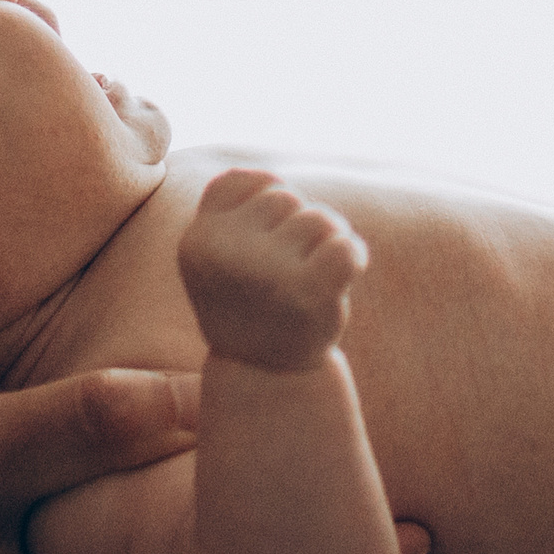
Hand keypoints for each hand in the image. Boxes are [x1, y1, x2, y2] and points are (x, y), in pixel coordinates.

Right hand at [182, 169, 367, 370]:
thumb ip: (233, 208)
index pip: (246, 180)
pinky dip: (354, 257)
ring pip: (319, 219)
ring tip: (313, 277)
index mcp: (198, 240)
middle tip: (294, 267)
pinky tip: (341, 280)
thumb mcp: (221, 252)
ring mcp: (265, 272)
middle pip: (287, 198)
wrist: (266, 372)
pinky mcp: (306, 292)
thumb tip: (269, 181)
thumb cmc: (251, 299)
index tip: (264, 242)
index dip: (267, 203)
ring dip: (328, 242)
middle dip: (301, 225)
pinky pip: (346, 245)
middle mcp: (224, 253)